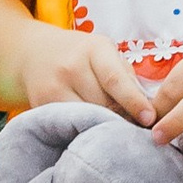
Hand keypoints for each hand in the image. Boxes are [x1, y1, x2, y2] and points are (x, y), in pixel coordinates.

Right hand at [11, 20, 157, 123]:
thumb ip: (125, 76)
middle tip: (137, 131)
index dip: (134, 101)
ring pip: (87, 118)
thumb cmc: (79, 55)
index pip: (115, 79)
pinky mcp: (42, 105)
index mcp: (93, 50)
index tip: (149, 119)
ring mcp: (53, 87)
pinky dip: (84, 130)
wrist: (32, 52)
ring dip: (104, 127)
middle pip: (103, 104)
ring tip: (116, 133)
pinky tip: (92, 132)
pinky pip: (70, 124)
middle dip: (122, 119)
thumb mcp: (104, 53)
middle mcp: (71, 67)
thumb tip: (149, 110)